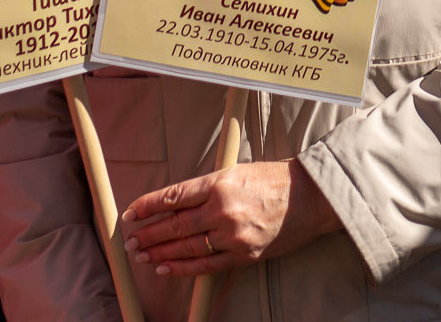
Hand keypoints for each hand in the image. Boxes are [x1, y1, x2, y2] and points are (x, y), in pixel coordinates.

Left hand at [122, 159, 339, 276]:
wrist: (310, 198)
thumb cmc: (273, 180)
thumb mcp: (236, 172)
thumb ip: (207, 188)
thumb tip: (175, 204)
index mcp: (219, 183)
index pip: (173, 196)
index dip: (148, 206)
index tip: (131, 213)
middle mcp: (223, 210)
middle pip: (175, 225)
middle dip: (149, 234)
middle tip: (130, 241)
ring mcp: (233, 235)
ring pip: (187, 247)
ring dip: (160, 253)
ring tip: (142, 255)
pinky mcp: (244, 255)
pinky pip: (207, 265)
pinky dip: (183, 268)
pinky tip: (165, 268)